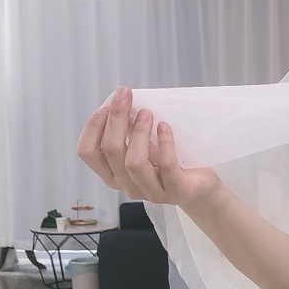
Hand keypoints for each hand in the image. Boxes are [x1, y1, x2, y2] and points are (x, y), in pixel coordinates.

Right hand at [77, 86, 220, 207]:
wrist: (200, 186)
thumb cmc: (169, 163)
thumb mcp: (144, 146)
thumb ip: (129, 131)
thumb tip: (119, 103)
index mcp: (114, 175)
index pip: (88, 153)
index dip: (92, 128)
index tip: (105, 106)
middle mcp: (128, 186)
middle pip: (111, 152)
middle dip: (116, 119)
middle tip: (125, 95)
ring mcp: (152, 192)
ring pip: (134, 162)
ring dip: (139, 132)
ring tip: (147, 113)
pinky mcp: (177, 192)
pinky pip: (166, 167)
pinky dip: (164, 143)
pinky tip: (164, 127)